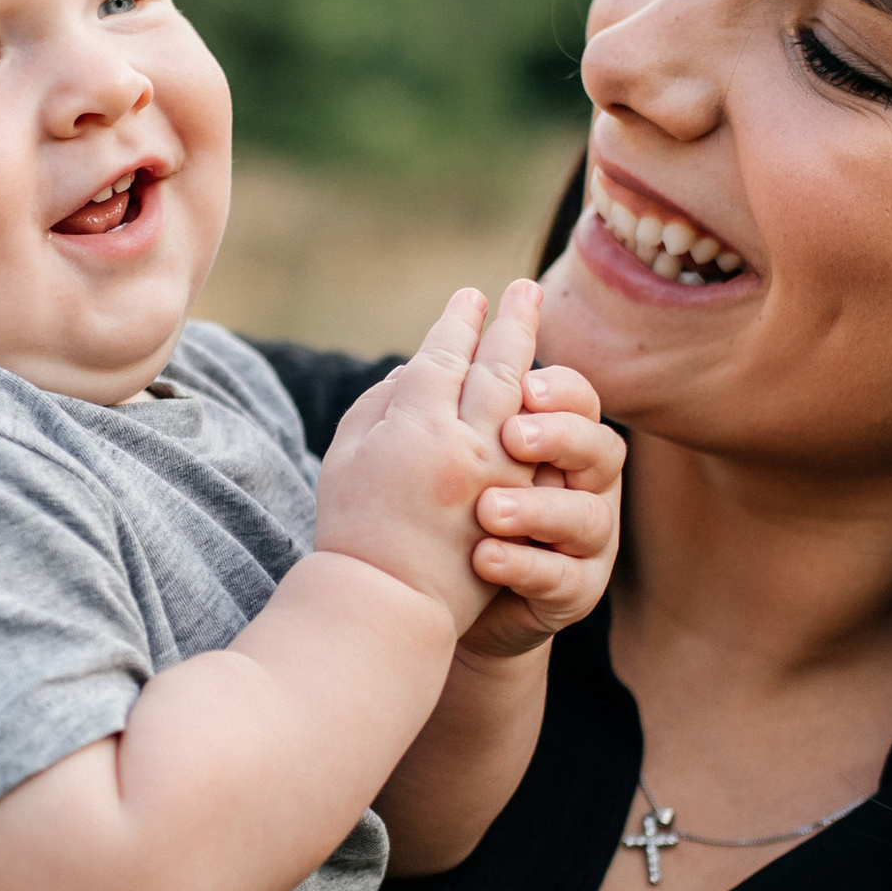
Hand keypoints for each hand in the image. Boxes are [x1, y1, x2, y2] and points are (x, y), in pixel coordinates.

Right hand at [311, 282, 545, 635]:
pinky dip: (544, 412)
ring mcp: (496, 474)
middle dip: (512, 323)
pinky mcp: (514, 503)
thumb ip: (381, 405)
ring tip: (542, 325)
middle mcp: (462, 442)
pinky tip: (545, 389)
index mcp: (414, 426)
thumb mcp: (346, 455)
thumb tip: (417, 372)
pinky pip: (537, 447)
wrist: (385, 602)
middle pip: (496, 366)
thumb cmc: (353, 526)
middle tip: (525, 288)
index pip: (443, 356)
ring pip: (523, 401)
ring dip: (534, 357)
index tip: (471, 298)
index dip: (459, 323)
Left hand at [464, 358, 624, 658]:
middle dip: (561, 437)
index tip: (522, 383)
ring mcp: (584, 541)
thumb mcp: (439, 460)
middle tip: (513, 436)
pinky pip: (564, 577)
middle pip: (600, 448)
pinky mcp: (575, 590)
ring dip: (538, 509)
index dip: (558, 388)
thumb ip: (438, 415)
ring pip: (589, 516)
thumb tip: (408, 368)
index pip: (575, 399)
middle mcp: (582, 486)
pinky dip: (525, 565)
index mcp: (555, 440)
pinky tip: (484, 557)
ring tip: (487, 509)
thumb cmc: (442, 517)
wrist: (438, 600)